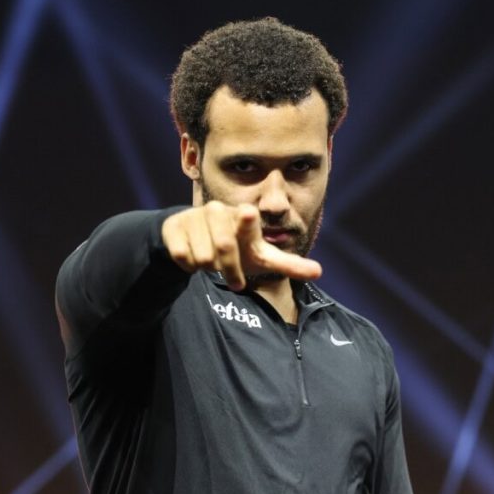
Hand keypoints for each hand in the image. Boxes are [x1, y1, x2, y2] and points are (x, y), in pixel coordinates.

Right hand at [161, 202, 321, 289]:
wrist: (194, 237)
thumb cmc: (236, 248)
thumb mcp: (261, 257)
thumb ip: (289, 264)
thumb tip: (319, 272)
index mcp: (243, 218)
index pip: (246, 218)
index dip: (246, 219)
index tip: (248, 213)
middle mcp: (218, 212)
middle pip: (224, 247)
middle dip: (229, 271)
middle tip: (235, 281)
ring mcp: (194, 217)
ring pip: (202, 256)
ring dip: (209, 269)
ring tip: (212, 264)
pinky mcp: (173, 227)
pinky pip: (181, 256)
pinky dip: (188, 266)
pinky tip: (192, 259)